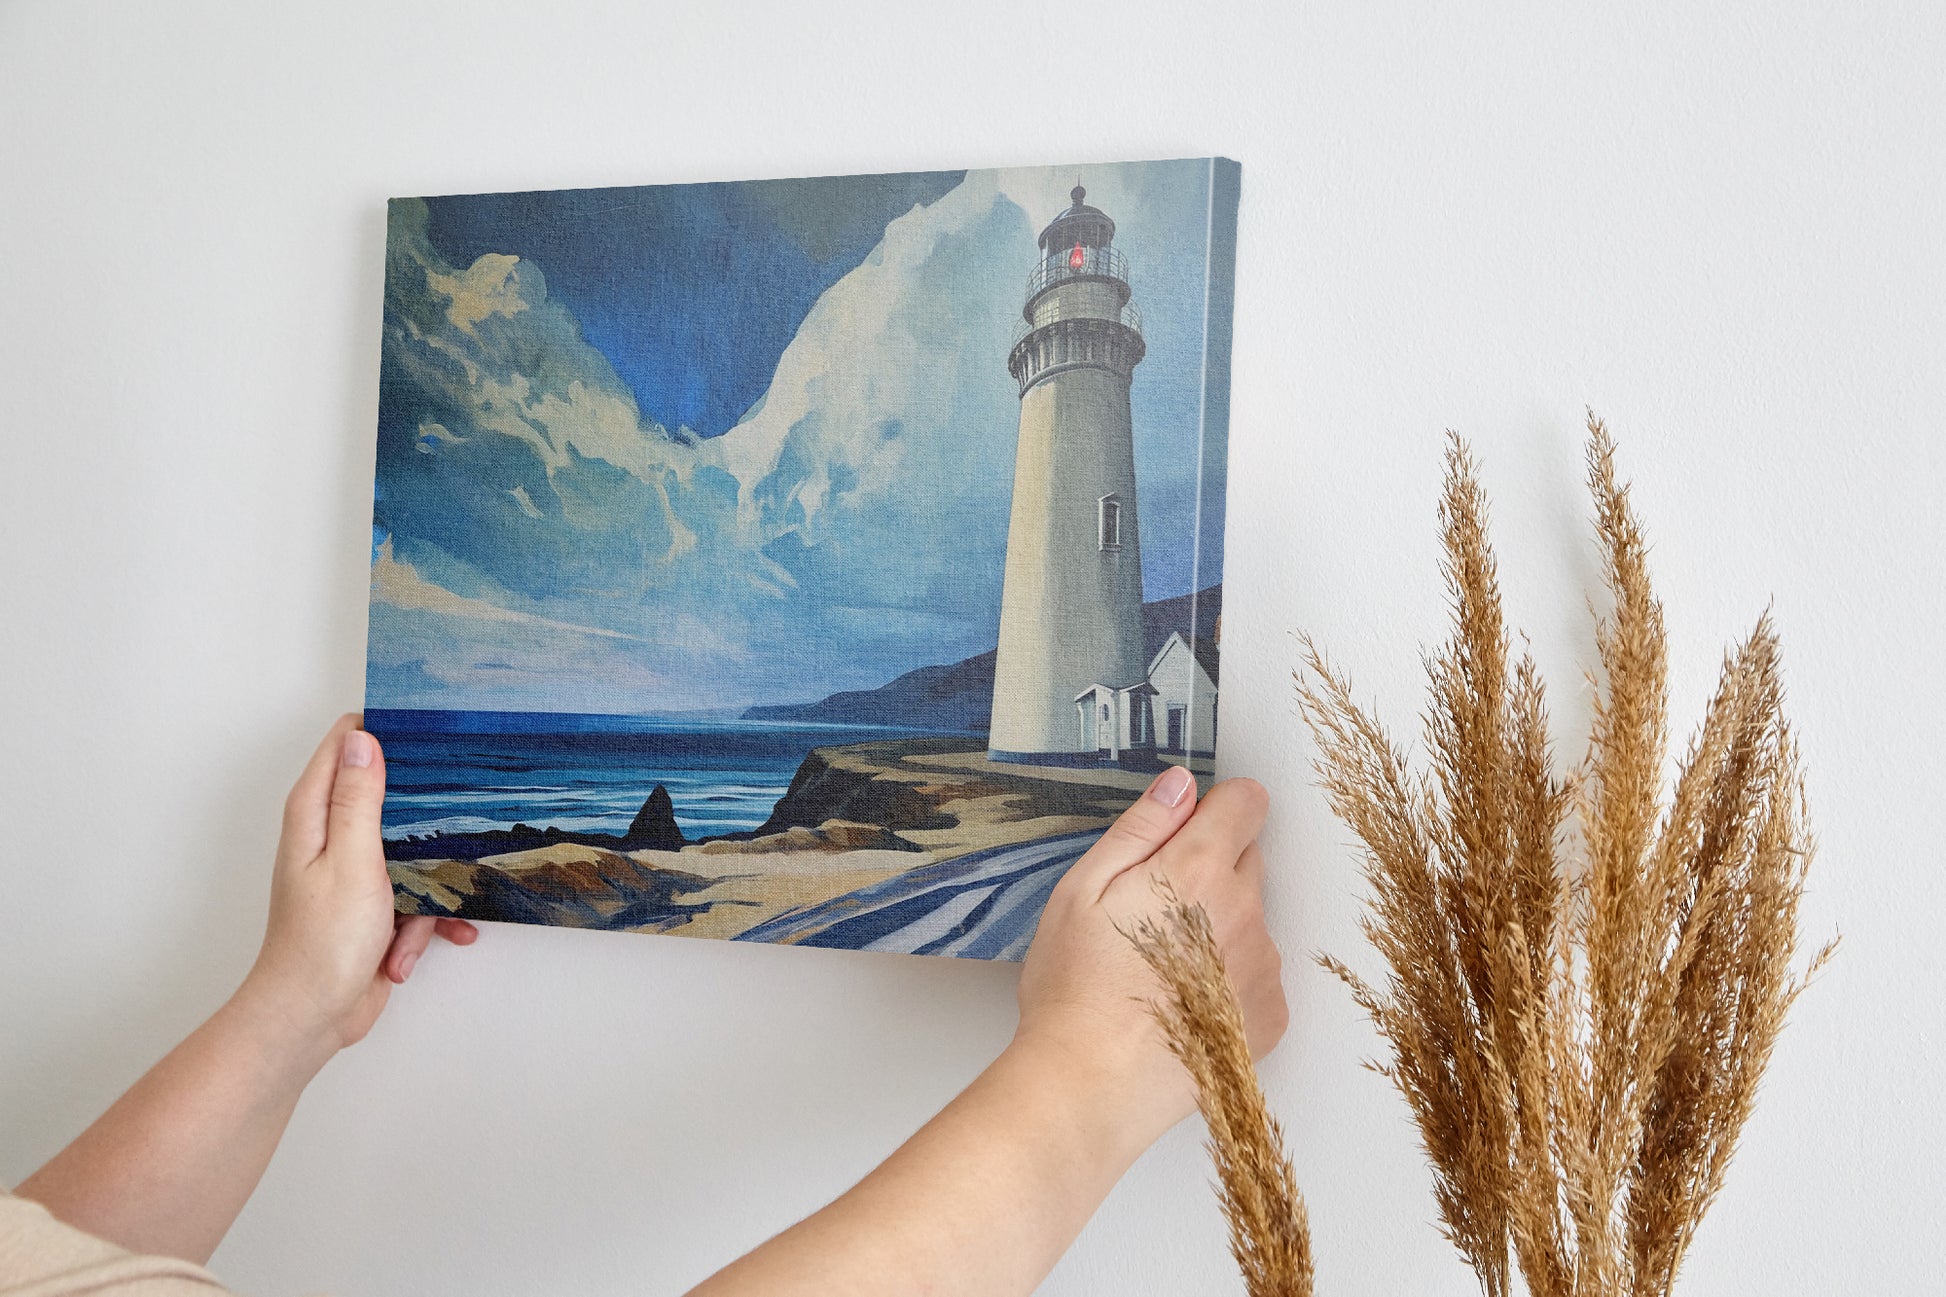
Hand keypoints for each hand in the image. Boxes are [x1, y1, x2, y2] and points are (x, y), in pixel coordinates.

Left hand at [239, 714, 475, 1058]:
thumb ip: (359, 798)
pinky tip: (424, 944)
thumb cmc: (324, 941)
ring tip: (425, 915)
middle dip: (424, 808)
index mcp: (314, 814)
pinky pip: (413, 893)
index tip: (431, 731)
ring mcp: (352, 870)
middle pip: (387, 792)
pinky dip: (422, 920)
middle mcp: (330, 835)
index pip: (346, 744)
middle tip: (459, 812)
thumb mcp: (351, 860)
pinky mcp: (372, 904)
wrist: (312, 1016)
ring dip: (427, 881)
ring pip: (410, 847)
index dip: (387, 731)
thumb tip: (364, 737)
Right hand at [1014, 768, 1285, 1146]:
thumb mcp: (1082, 889)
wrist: (1091, 1085)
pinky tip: (1182, 1004)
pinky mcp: (1270, 1016)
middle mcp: (1245, 912)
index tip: (1183, 834)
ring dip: (1219, 929)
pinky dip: (1229, 981)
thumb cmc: (1075, 989)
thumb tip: (1181, 784)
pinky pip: (1257, 975)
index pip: (1246, 802)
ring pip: (1250, 920)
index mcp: (1198, 869)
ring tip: (1160, 969)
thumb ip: (1141, 828)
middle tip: (1151, 912)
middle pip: (1247, 860)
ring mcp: (1263, 967)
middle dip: (1209, 870)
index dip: (1214, 810)